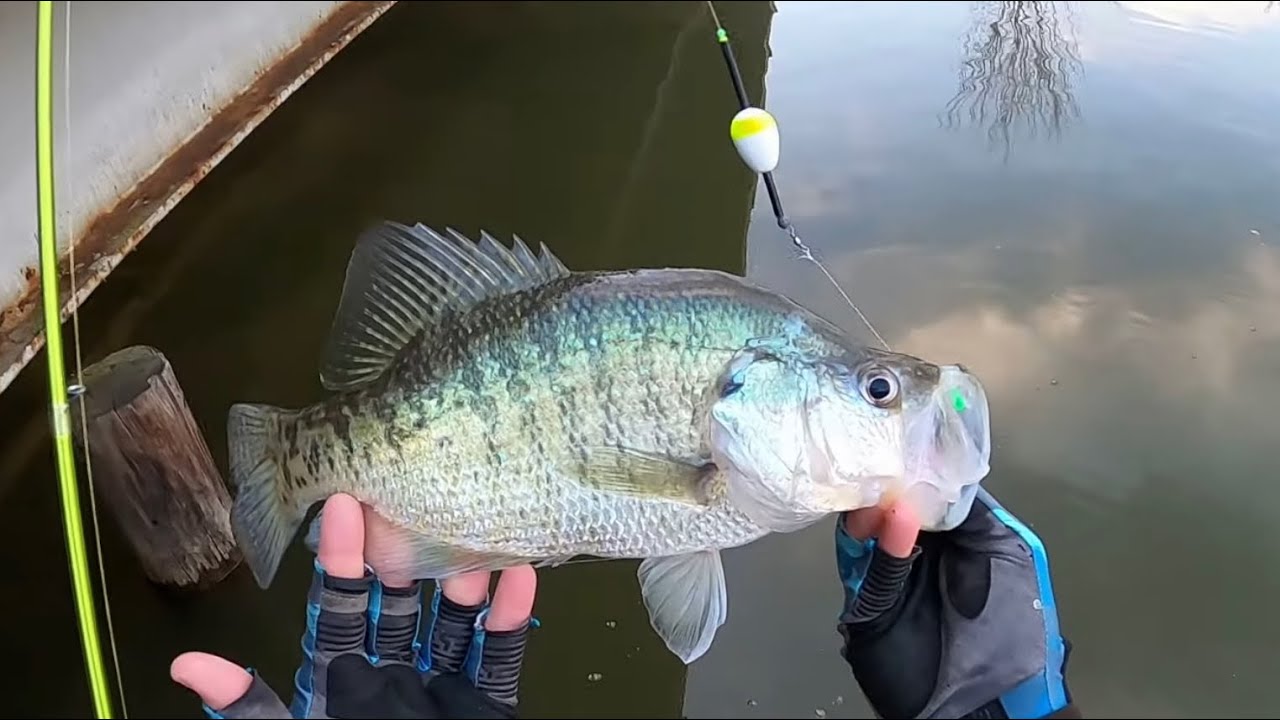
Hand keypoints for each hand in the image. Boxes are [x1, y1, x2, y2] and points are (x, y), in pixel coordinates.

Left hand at [170, 493, 536, 718]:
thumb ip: (252, 712)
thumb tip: (188, 665)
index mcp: (342, 685)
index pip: (338, 613)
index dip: (340, 563)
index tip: (343, 507)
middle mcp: (392, 678)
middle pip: (400, 607)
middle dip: (406, 558)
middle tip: (412, 504)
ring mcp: (441, 692)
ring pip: (453, 626)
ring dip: (462, 583)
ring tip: (470, 538)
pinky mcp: (484, 711)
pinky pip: (499, 662)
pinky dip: (510, 623)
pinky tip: (519, 579)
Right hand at [833, 486, 1075, 718]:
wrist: (989, 709)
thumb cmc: (1014, 636)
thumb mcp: (1009, 558)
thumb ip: (975, 514)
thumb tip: (942, 469)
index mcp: (954, 538)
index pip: (927, 491)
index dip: (918, 468)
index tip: (909, 442)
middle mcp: (918, 552)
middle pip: (891, 505)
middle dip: (887, 485)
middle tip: (883, 462)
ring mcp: (889, 578)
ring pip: (868, 532)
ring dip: (873, 511)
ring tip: (879, 493)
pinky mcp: (866, 605)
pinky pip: (866, 570)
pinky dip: (875, 547)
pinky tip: (883, 525)